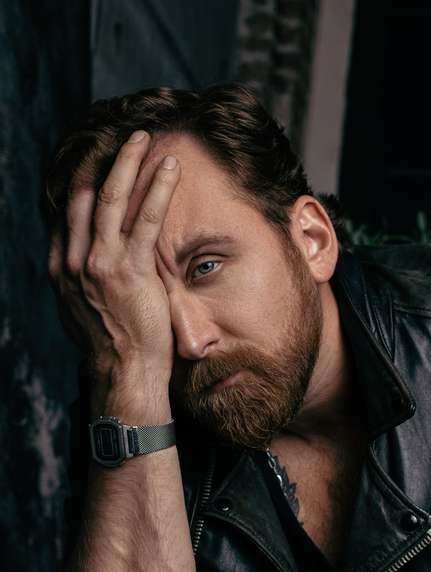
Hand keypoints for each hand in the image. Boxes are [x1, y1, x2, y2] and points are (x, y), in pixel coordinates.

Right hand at [46, 130, 179, 384]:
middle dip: (100, 161)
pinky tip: (169, 167)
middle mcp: (74, 261)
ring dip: (127, 162)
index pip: (68, 212)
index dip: (82, 181)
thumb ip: (83, 284)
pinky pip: (146, 218)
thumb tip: (87, 271)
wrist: (124, 374)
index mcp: (61, 269)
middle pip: (83, 196)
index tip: (97, 160)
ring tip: (143, 138)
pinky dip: (157, 188)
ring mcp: (100, 264)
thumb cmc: (115, 348)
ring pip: (110, 198)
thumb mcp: (86, 312)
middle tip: (119, 138)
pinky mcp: (130, 271)